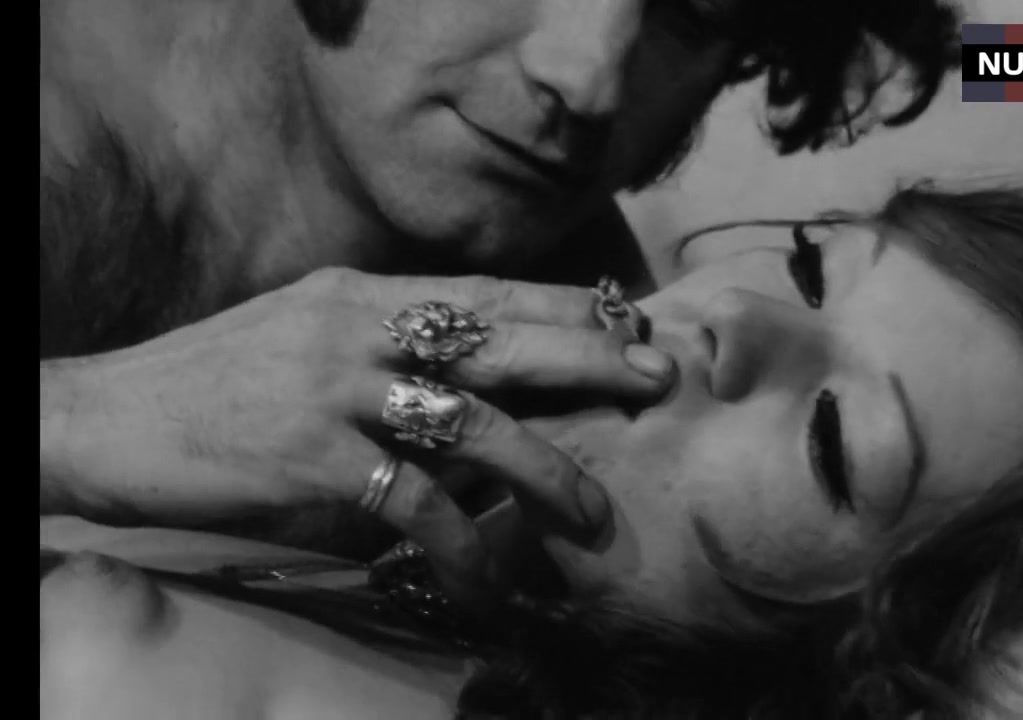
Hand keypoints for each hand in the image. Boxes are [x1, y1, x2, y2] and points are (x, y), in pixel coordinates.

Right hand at [40, 268, 672, 597]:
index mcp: (360, 296)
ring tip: (594, 509)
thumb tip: (466, 375)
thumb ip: (382, 342)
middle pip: (498, 336)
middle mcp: (357, 330)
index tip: (632, 317)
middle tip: (658, 378)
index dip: (565, 306)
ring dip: (542, 467)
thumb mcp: (304, 332)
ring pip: (470, 420)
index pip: (484, 293)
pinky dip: (459, 541)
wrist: (107, 417)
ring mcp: (336, 391)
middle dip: (587, 356)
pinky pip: (410, 504)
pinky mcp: (311, 458)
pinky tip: (492, 576)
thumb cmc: (214, 382)